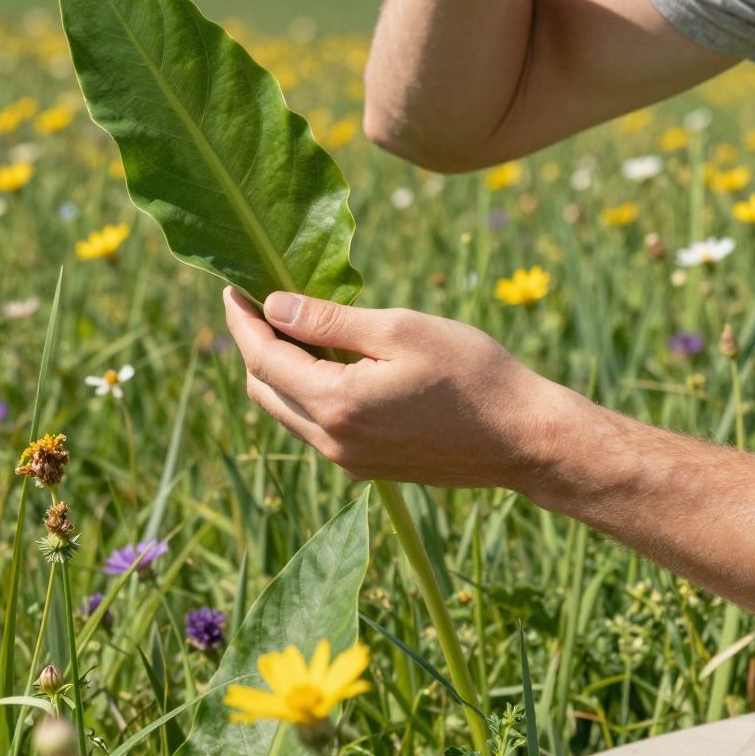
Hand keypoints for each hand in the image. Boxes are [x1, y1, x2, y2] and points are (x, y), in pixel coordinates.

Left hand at [221, 286, 564, 490]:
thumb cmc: (471, 372)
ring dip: (278, 371)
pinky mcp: (368, 468)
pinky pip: (316, 428)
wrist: (523, 438)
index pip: (263, 359)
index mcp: (337, 404)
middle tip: (257, 301)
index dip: (242, 320)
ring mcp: (350, 462)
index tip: (232, 287)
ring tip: (289, 325)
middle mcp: (333, 442)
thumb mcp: (399, 329)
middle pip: (265, 390)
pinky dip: (307, 392)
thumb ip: (330, 321)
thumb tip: (273, 305)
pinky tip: (327, 362)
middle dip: (253, 345)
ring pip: (288, 412)